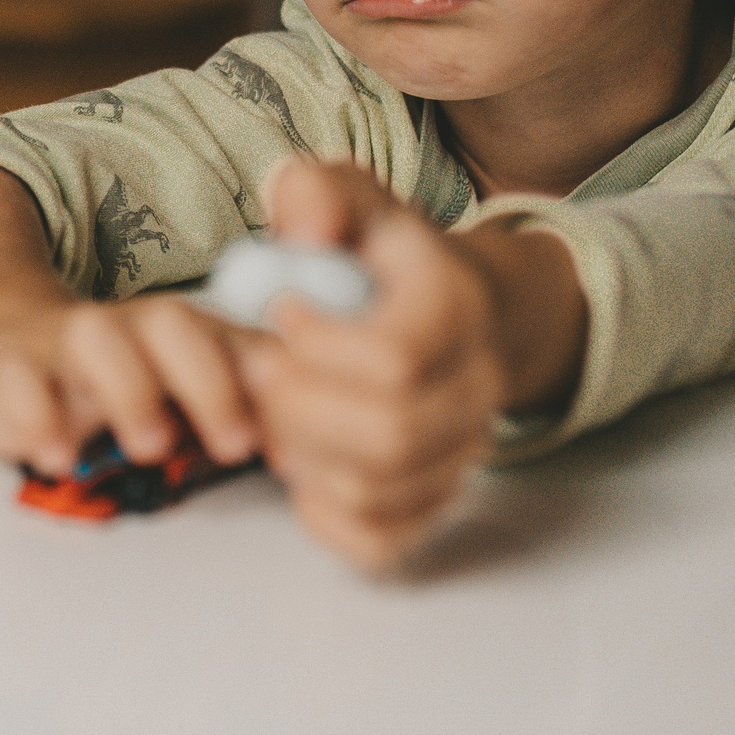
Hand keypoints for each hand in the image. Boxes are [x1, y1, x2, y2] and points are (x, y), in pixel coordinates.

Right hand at [0, 288, 265, 479]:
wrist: (1, 333)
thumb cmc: (111, 372)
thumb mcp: (177, 382)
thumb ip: (241, 406)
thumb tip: (314, 452)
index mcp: (178, 330)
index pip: (232, 339)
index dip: (265, 384)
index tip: (289, 447)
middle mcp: (127, 327)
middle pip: (172, 327)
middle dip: (210, 383)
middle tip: (235, 447)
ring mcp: (63, 342)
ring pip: (96, 340)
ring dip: (130, 390)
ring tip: (152, 447)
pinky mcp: (6, 367)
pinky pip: (17, 381)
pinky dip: (37, 415)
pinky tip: (57, 455)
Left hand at [244, 158, 583, 572]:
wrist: (448, 314)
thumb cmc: (381, 258)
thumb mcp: (349, 198)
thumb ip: (316, 193)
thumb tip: (301, 232)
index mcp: (458, 310)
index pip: (396, 362)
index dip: (319, 346)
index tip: (282, 312)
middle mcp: (476, 389)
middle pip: (389, 435)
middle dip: (299, 406)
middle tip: (259, 369)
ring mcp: (460, 454)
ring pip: (378, 492)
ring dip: (302, 453)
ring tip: (275, 408)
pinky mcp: (432, 504)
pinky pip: (378, 541)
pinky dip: (321, 512)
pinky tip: (300, 458)